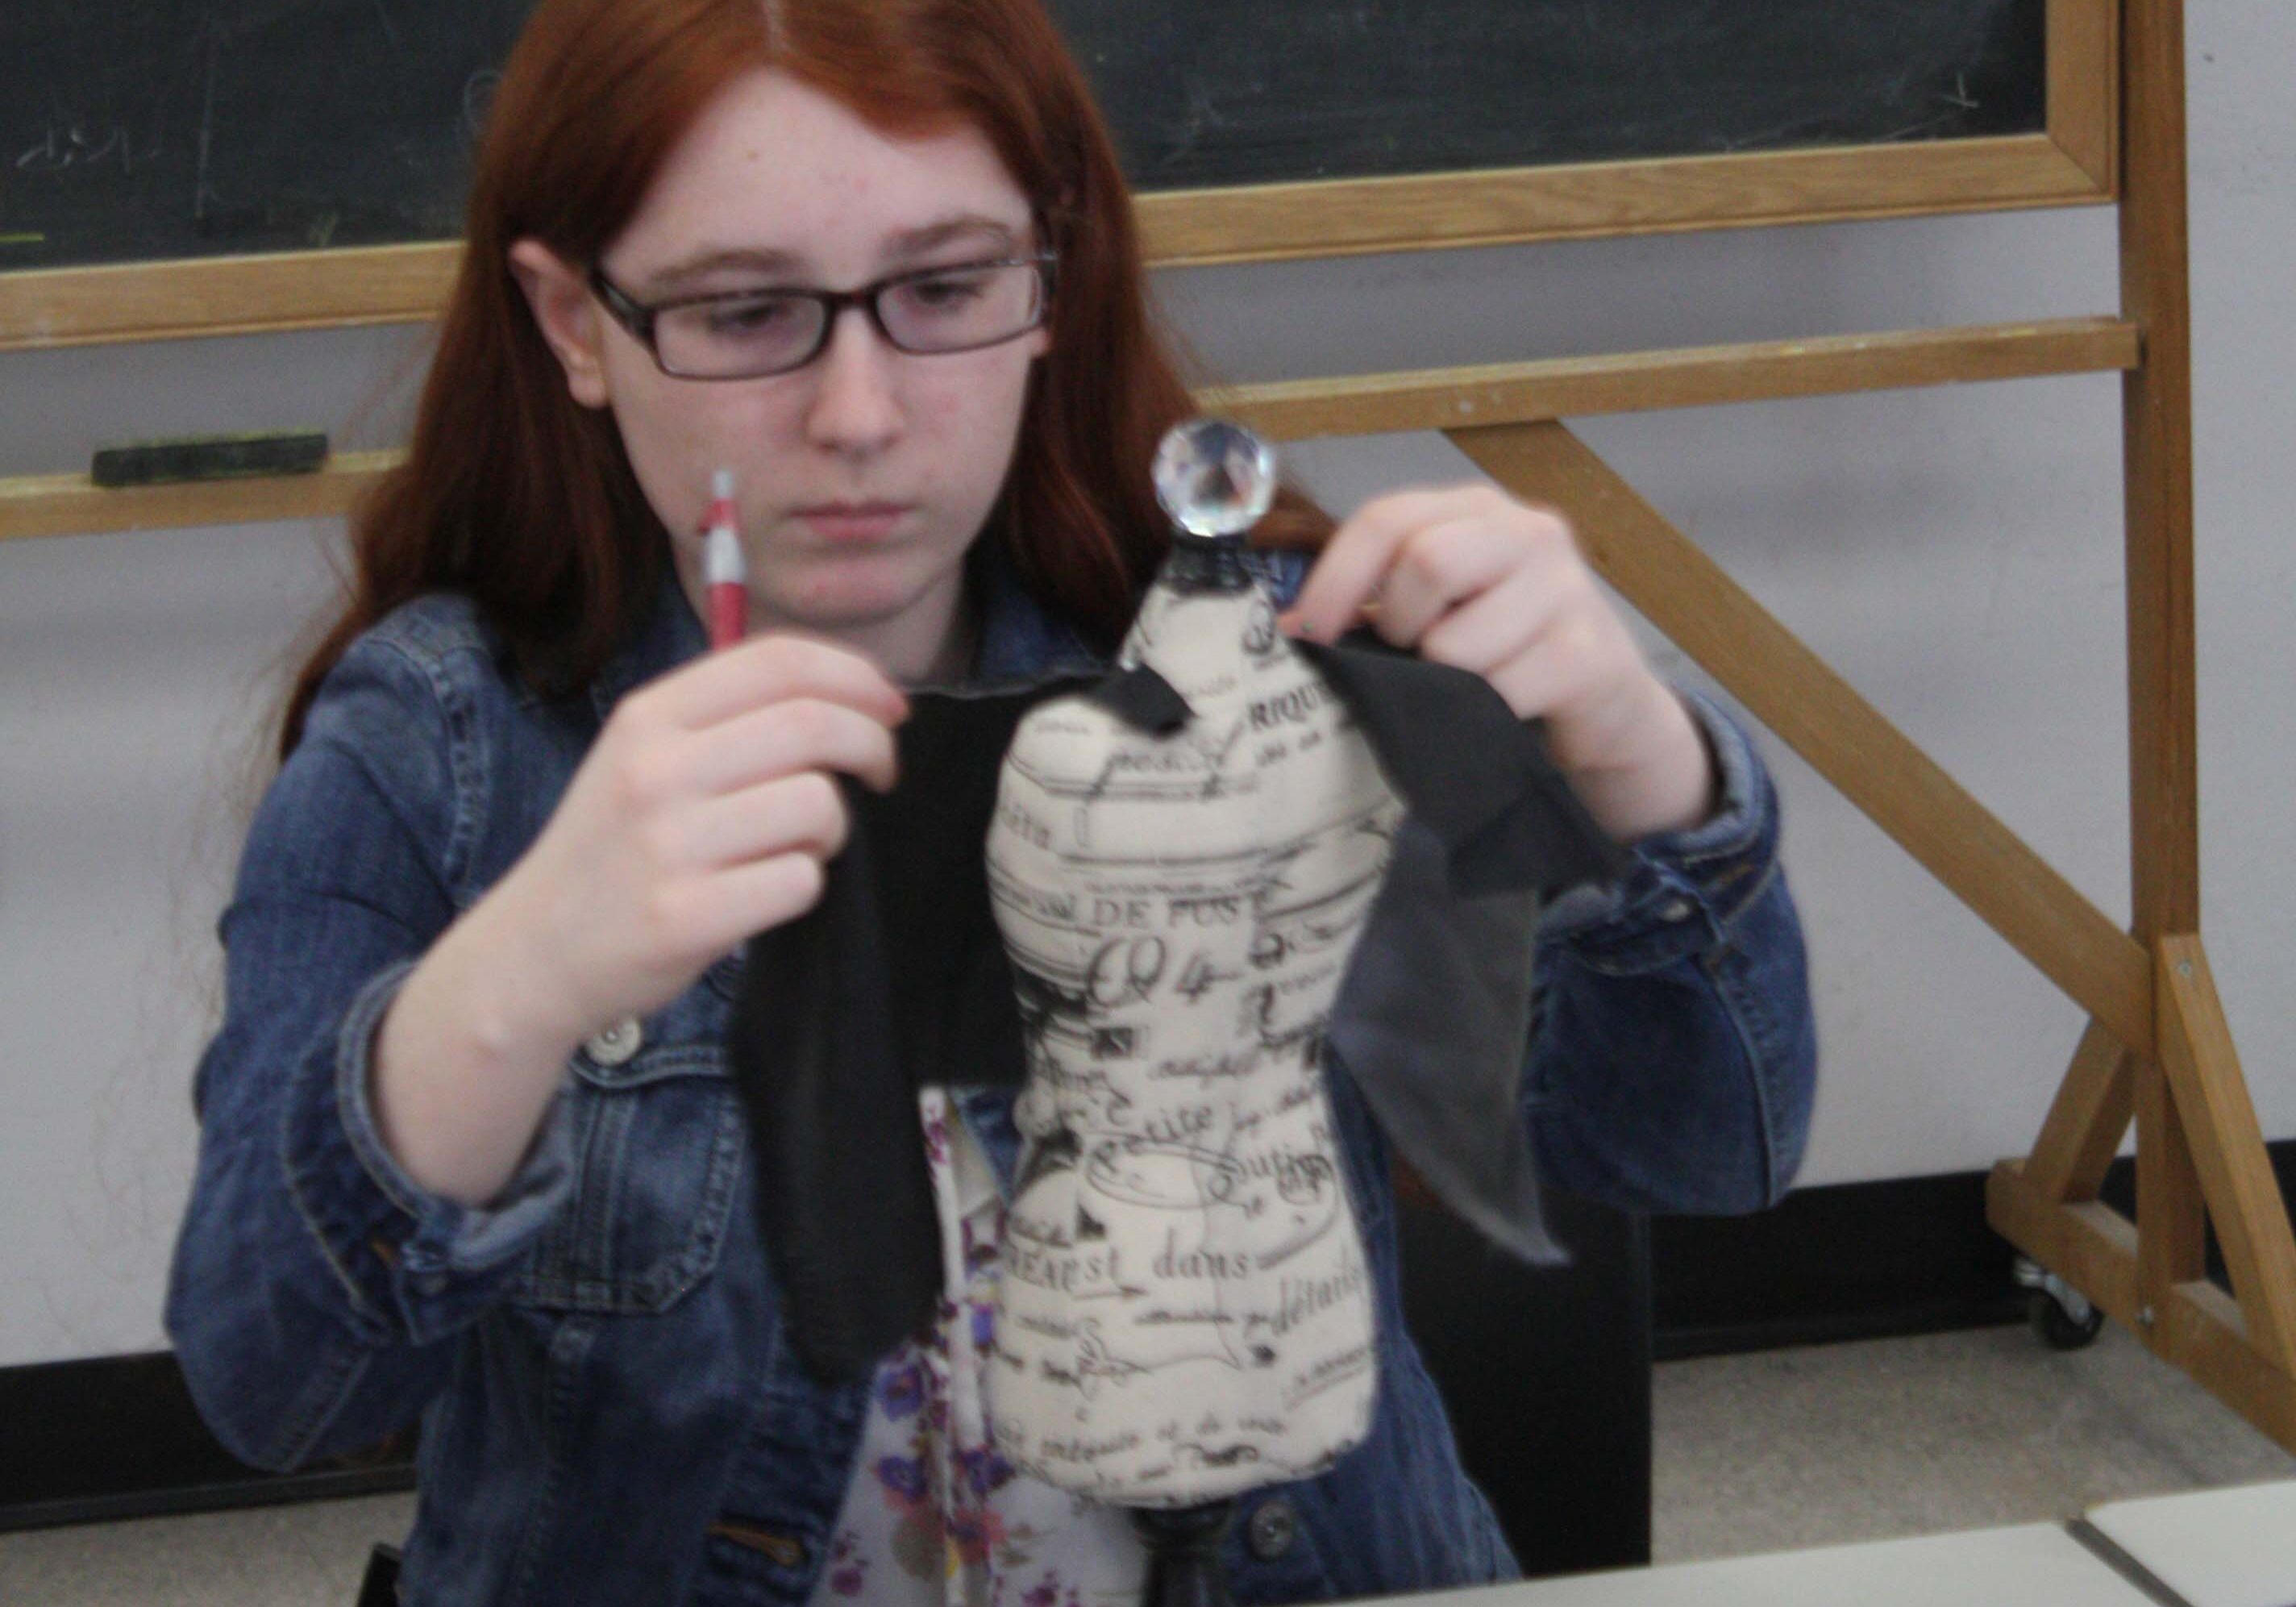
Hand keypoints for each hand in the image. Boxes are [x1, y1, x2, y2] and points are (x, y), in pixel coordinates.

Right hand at [489, 634, 907, 1046]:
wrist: (534, 954)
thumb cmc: (614, 851)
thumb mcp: (642, 757)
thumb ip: (729, 718)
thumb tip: (854, 694)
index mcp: (648, 716)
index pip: (780, 660)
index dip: (857, 677)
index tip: (889, 707)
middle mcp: (655, 769)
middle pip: (814, 725)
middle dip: (873, 745)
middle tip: (882, 772)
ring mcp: (668, 844)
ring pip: (818, 806)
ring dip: (833, 829)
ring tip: (799, 847)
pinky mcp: (685, 917)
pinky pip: (800, 881)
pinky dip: (803, 886)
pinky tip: (765, 892)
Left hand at [1280, 484, 1713, 841]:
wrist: (1610, 710)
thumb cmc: (1510, 655)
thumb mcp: (1445, 614)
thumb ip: (1378, 605)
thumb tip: (1283, 630)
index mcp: (1478, 511)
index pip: (1386, 519)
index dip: (1335, 577)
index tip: (1307, 631)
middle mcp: (1529, 532)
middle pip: (1425, 562)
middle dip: (1401, 626)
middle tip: (1415, 658)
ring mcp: (1566, 589)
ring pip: (1457, 642)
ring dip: (1445, 683)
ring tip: (1470, 687)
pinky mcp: (1588, 653)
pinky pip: (1500, 691)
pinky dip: (1485, 715)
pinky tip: (1504, 712)